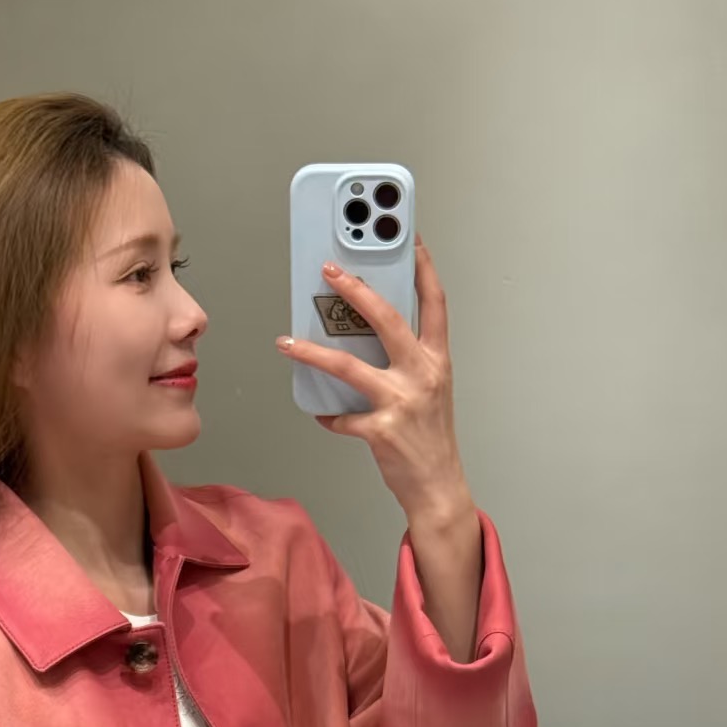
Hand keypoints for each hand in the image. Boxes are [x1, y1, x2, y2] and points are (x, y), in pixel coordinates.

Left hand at [276, 233, 473, 524]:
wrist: (439, 487)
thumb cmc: (432, 438)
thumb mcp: (431, 390)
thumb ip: (408, 361)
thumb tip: (369, 339)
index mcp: (437, 360)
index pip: (435, 303)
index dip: (423, 268)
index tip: (409, 239)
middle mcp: (422, 375)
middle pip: (388, 319)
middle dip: (356, 290)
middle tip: (329, 272)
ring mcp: (402, 402)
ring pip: (349, 366)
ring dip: (312, 353)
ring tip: (287, 343)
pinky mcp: (381, 430)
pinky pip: (342, 418)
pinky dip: (330, 416)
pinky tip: (323, 414)